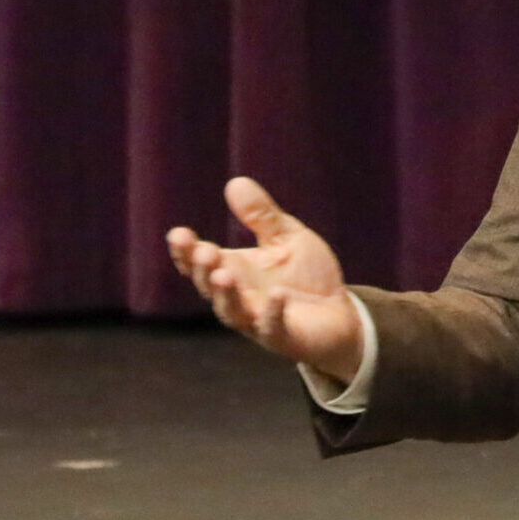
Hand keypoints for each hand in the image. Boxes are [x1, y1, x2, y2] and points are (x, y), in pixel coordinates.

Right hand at [166, 178, 362, 382]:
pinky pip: (273, 328)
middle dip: (204, 270)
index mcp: (235, 270)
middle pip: (210, 287)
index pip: (199, 263)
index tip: (177, 235)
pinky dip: (273, 313)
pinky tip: (278, 295)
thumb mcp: (285, 237)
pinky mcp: (283, 337)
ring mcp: (258, 320)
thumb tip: (235, 182)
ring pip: (232, 313)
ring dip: (226, 295)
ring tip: (223, 275)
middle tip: (204, 252)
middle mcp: (240, 297)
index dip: (185, 252)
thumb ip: (261, 215)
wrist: (341, 311)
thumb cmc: (306, 274)